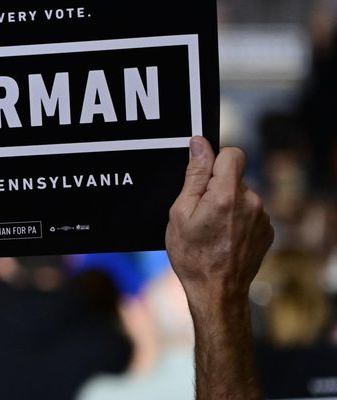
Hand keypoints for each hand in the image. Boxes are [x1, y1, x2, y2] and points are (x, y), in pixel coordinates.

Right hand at [166, 137, 273, 302]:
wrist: (217, 290)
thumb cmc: (192, 255)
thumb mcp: (181, 213)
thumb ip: (195, 175)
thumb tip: (200, 145)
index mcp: (227, 195)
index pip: (233, 154)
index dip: (216, 160)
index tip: (203, 174)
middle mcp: (251, 202)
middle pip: (235, 177)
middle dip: (217, 188)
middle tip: (200, 213)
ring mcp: (263, 217)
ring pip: (242, 196)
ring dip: (228, 205)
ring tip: (212, 229)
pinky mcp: (267, 230)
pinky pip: (250, 212)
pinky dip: (238, 219)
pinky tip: (225, 238)